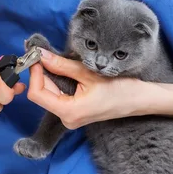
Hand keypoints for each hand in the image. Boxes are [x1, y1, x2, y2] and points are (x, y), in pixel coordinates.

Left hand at [27, 50, 141, 128]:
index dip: (34, 74)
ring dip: (48, 77)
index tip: (36, 57)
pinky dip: (57, 83)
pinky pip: (58, 97)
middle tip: (42, 54)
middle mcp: (67, 119)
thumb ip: (62, 65)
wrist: (138, 100)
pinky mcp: (75, 113)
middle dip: (40, 74)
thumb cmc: (119, 89)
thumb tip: (41, 55)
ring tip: (53, 60)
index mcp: (69, 112)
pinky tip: (61, 71)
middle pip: (42, 94)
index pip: (37, 94)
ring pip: (49, 95)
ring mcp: (71, 117)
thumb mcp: (88, 73)